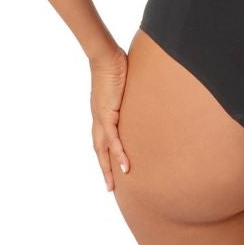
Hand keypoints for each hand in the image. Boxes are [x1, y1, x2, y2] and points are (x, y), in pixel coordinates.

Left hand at [90, 48, 130, 190]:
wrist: (106, 56)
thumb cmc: (116, 66)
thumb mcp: (126, 87)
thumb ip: (131, 96)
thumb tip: (144, 95)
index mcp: (102, 114)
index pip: (102, 140)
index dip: (106, 156)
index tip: (111, 169)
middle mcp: (99, 119)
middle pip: (99, 150)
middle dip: (104, 169)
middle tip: (110, 188)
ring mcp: (101, 118)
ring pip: (103, 150)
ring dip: (108, 168)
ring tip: (114, 185)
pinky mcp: (107, 115)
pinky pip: (113, 140)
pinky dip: (118, 154)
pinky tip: (125, 166)